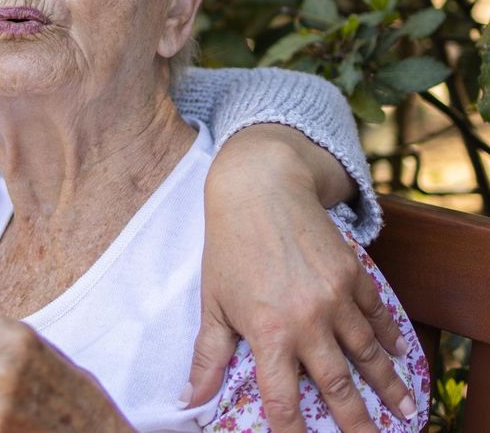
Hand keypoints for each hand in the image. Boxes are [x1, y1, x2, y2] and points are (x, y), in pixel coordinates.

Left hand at [186, 136, 413, 431]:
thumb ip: (207, 355)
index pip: (283, 399)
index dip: (293, 431)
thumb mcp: (212, 301)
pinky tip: (398, 354)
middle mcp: (307, 321)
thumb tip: (190, 399)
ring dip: (388, 385)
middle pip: (338, 385)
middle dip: (356, 422)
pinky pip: (376, 314)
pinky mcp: (352, 274)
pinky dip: (388, 336)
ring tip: (405, 411)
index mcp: (269, 332)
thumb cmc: (228, 245)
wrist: (259, 187)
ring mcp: (335, 297)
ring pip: (367, 354)